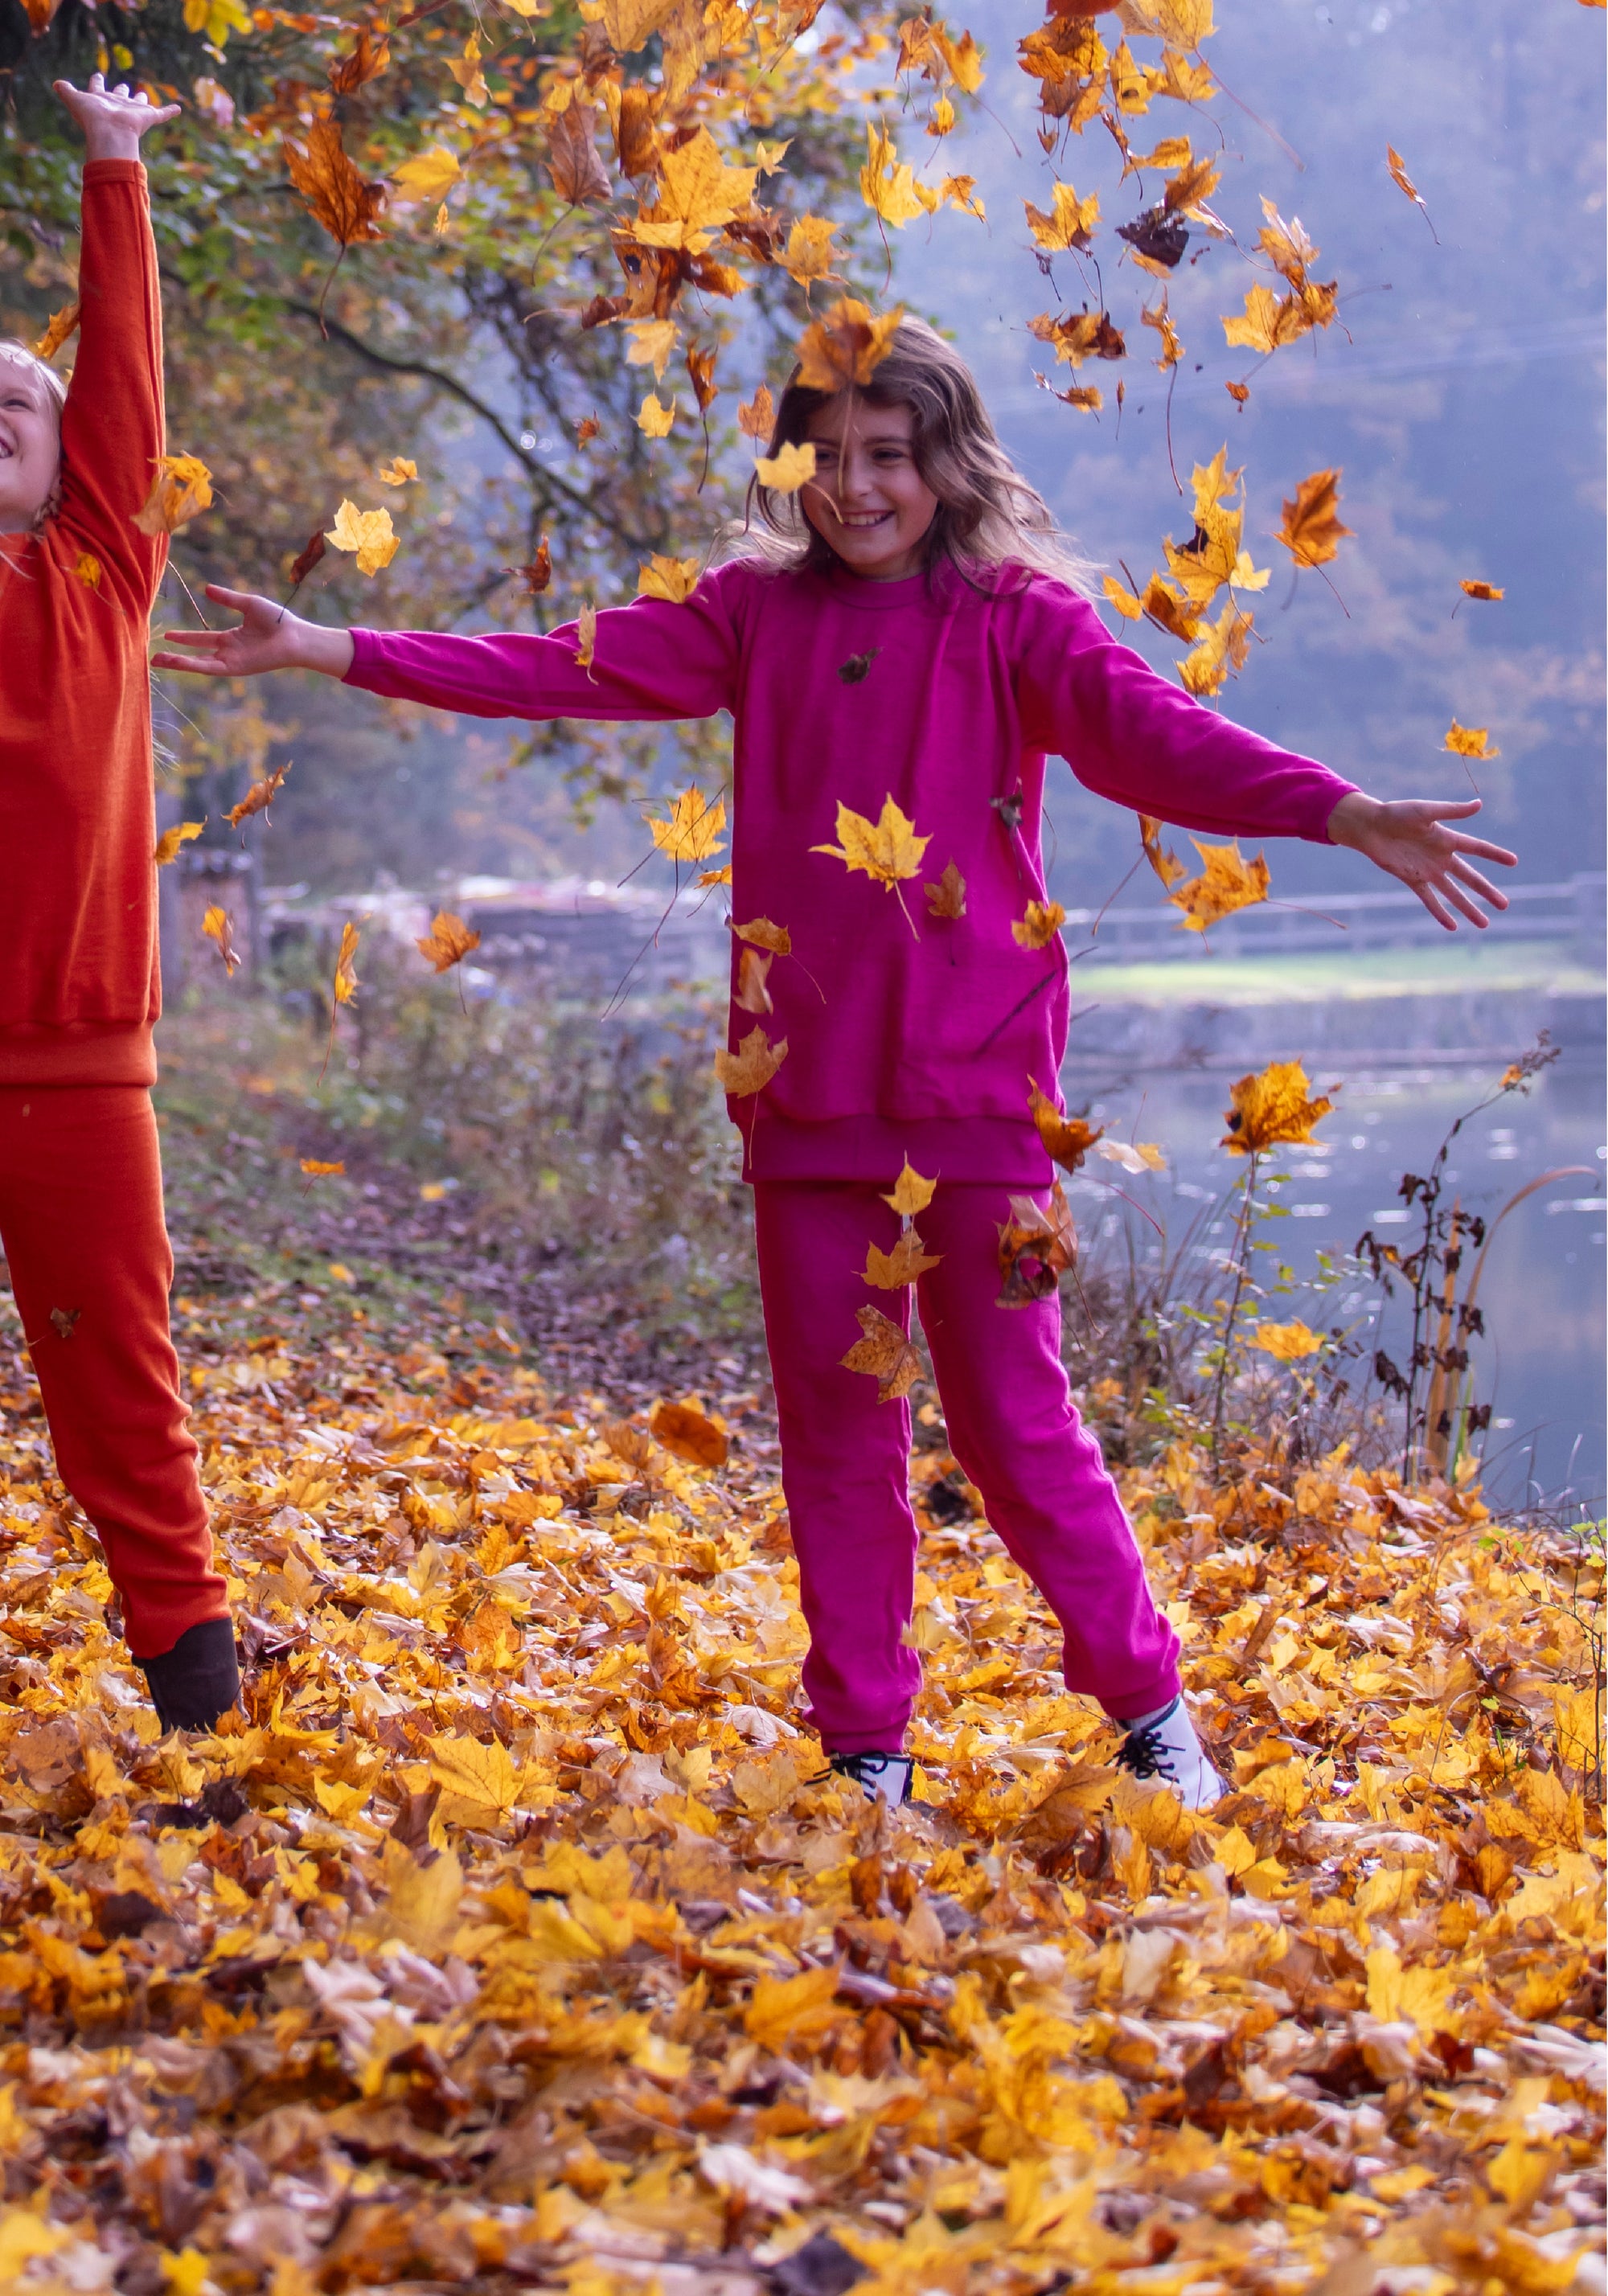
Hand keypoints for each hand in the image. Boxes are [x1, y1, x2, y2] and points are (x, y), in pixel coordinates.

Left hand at [54, 74, 179, 163]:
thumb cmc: (92, 118)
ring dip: (142, 100)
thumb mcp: (74, 99)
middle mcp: (117, 106)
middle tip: (124, 86)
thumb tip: (56, 84)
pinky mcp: (148, 117)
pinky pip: (162, 114)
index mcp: (102, 101)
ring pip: (140, 103)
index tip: (98, 76)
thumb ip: (65, 91)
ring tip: (145, 95)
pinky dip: (170, 111)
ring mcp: (133, 112)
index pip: (98, 89)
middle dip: (122, 91)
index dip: (97, 82)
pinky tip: (179, 108)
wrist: (110, 132)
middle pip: (121, 96)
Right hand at [151, 585, 355, 680]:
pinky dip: (192, 665)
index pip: (203, 640)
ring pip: (199, 665)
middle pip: (197, 656)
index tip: (168, 635)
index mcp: (232, 639)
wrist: (294, 635)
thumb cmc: (278, 620)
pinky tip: (177, 662)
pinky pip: (210, 668)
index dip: (185, 638)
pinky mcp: (235, 668)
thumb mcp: (247, 604)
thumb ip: (227, 598)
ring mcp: (232, 662)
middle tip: (153, 657)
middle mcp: (229, 652)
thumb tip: (206, 588)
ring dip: (178, 663)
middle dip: (175, 657)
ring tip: (157, 661)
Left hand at [1326, 792, 1515, 929]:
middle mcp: (1441, 857)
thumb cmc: (1397, 813)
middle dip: (1487, 892)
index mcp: (1447, 838)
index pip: (1477, 849)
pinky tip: (1453, 927)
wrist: (1370, 826)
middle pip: (1470, 878)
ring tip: (1484, 924)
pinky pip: (1429, 899)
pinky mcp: (1412, 879)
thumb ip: (1452, 811)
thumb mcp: (1426, 811)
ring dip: (1468, 908)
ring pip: (1453, 894)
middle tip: (1504, 905)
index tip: (1513, 862)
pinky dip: (1440, 913)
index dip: (1495, 855)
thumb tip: (1479, 805)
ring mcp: (1428, 870)